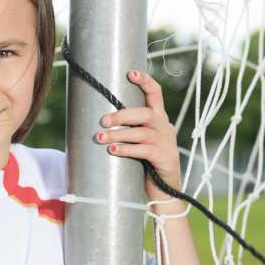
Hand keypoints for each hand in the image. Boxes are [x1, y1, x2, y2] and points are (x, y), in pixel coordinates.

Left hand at [95, 69, 183, 211]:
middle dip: (122, 115)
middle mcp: (165, 127)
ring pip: (142, 132)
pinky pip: (145, 150)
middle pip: (146, 113)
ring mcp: (166, 142)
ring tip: (102, 138)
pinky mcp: (165, 158)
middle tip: (103, 121)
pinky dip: (128, 150)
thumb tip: (97, 124)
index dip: (145, 81)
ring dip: (120, 134)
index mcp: (159, 119)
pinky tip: (114, 151)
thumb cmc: (145, 164)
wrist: (163, 191)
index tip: (130, 73)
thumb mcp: (138, 143)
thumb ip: (126, 131)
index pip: (155, 94)